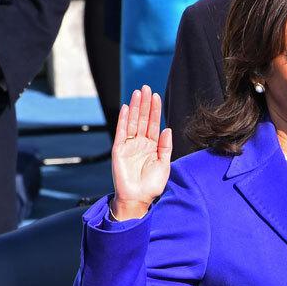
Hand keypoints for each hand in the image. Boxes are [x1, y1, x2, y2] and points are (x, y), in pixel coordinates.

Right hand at [110, 86, 171, 220]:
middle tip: (146, 87)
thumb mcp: (164, 164)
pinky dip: (124, 120)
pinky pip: (122, 132)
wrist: (139, 198)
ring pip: (132, 122)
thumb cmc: (152, 184)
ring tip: (137, 92)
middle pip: (142, 119)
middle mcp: (140, 143)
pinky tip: (127, 108)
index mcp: (152, 146)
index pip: (153, 123)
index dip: (154, 110)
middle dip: (144, 104)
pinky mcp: (119, 150)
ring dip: (135, 107)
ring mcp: (129, 145)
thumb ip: (165, 146)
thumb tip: (167, 128)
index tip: (156, 95)